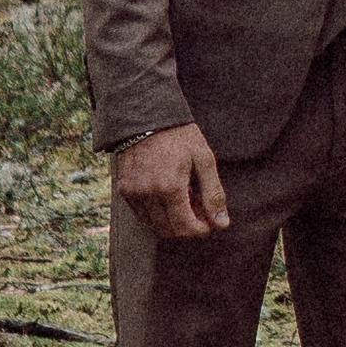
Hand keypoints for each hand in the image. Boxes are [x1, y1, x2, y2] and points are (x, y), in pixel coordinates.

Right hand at [116, 120, 228, 238]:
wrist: (147, 116)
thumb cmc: (179, 136)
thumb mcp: (204, 160)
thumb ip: (213, 194)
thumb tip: (221, 224)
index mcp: (170, 187)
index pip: (185, 227)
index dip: (200, 230)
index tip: (209, 222)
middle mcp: (148, 193)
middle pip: (169, 230)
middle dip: (187, 226)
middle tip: (198, 209)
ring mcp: (133, 192)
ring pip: (154, 225)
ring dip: (171, 221)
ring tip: (184, 200)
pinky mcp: (124, 189)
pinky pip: (141, 214)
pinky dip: (156, 214)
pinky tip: (167, 197)